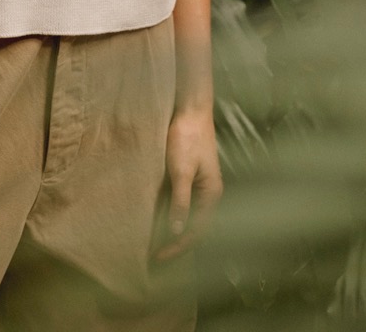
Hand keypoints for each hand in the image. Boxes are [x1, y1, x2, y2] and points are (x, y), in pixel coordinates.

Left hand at [155, 106, 222, 260]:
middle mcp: (208, 192)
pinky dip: (170, 212)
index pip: (197, 230)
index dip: (179, 246)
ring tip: (153, 242)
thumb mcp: (181, 171)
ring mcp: (199, 183)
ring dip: (172, 228)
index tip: (159, 257)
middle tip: (155, 256)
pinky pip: (180, 200)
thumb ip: (180, 201)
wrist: (189, 108)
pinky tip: (156, 217)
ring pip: (187, 214)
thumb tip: (177, 231)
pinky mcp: (188, 174)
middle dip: (176, 242)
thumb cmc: (187, 137)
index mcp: (211, 193)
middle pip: (194, 225)